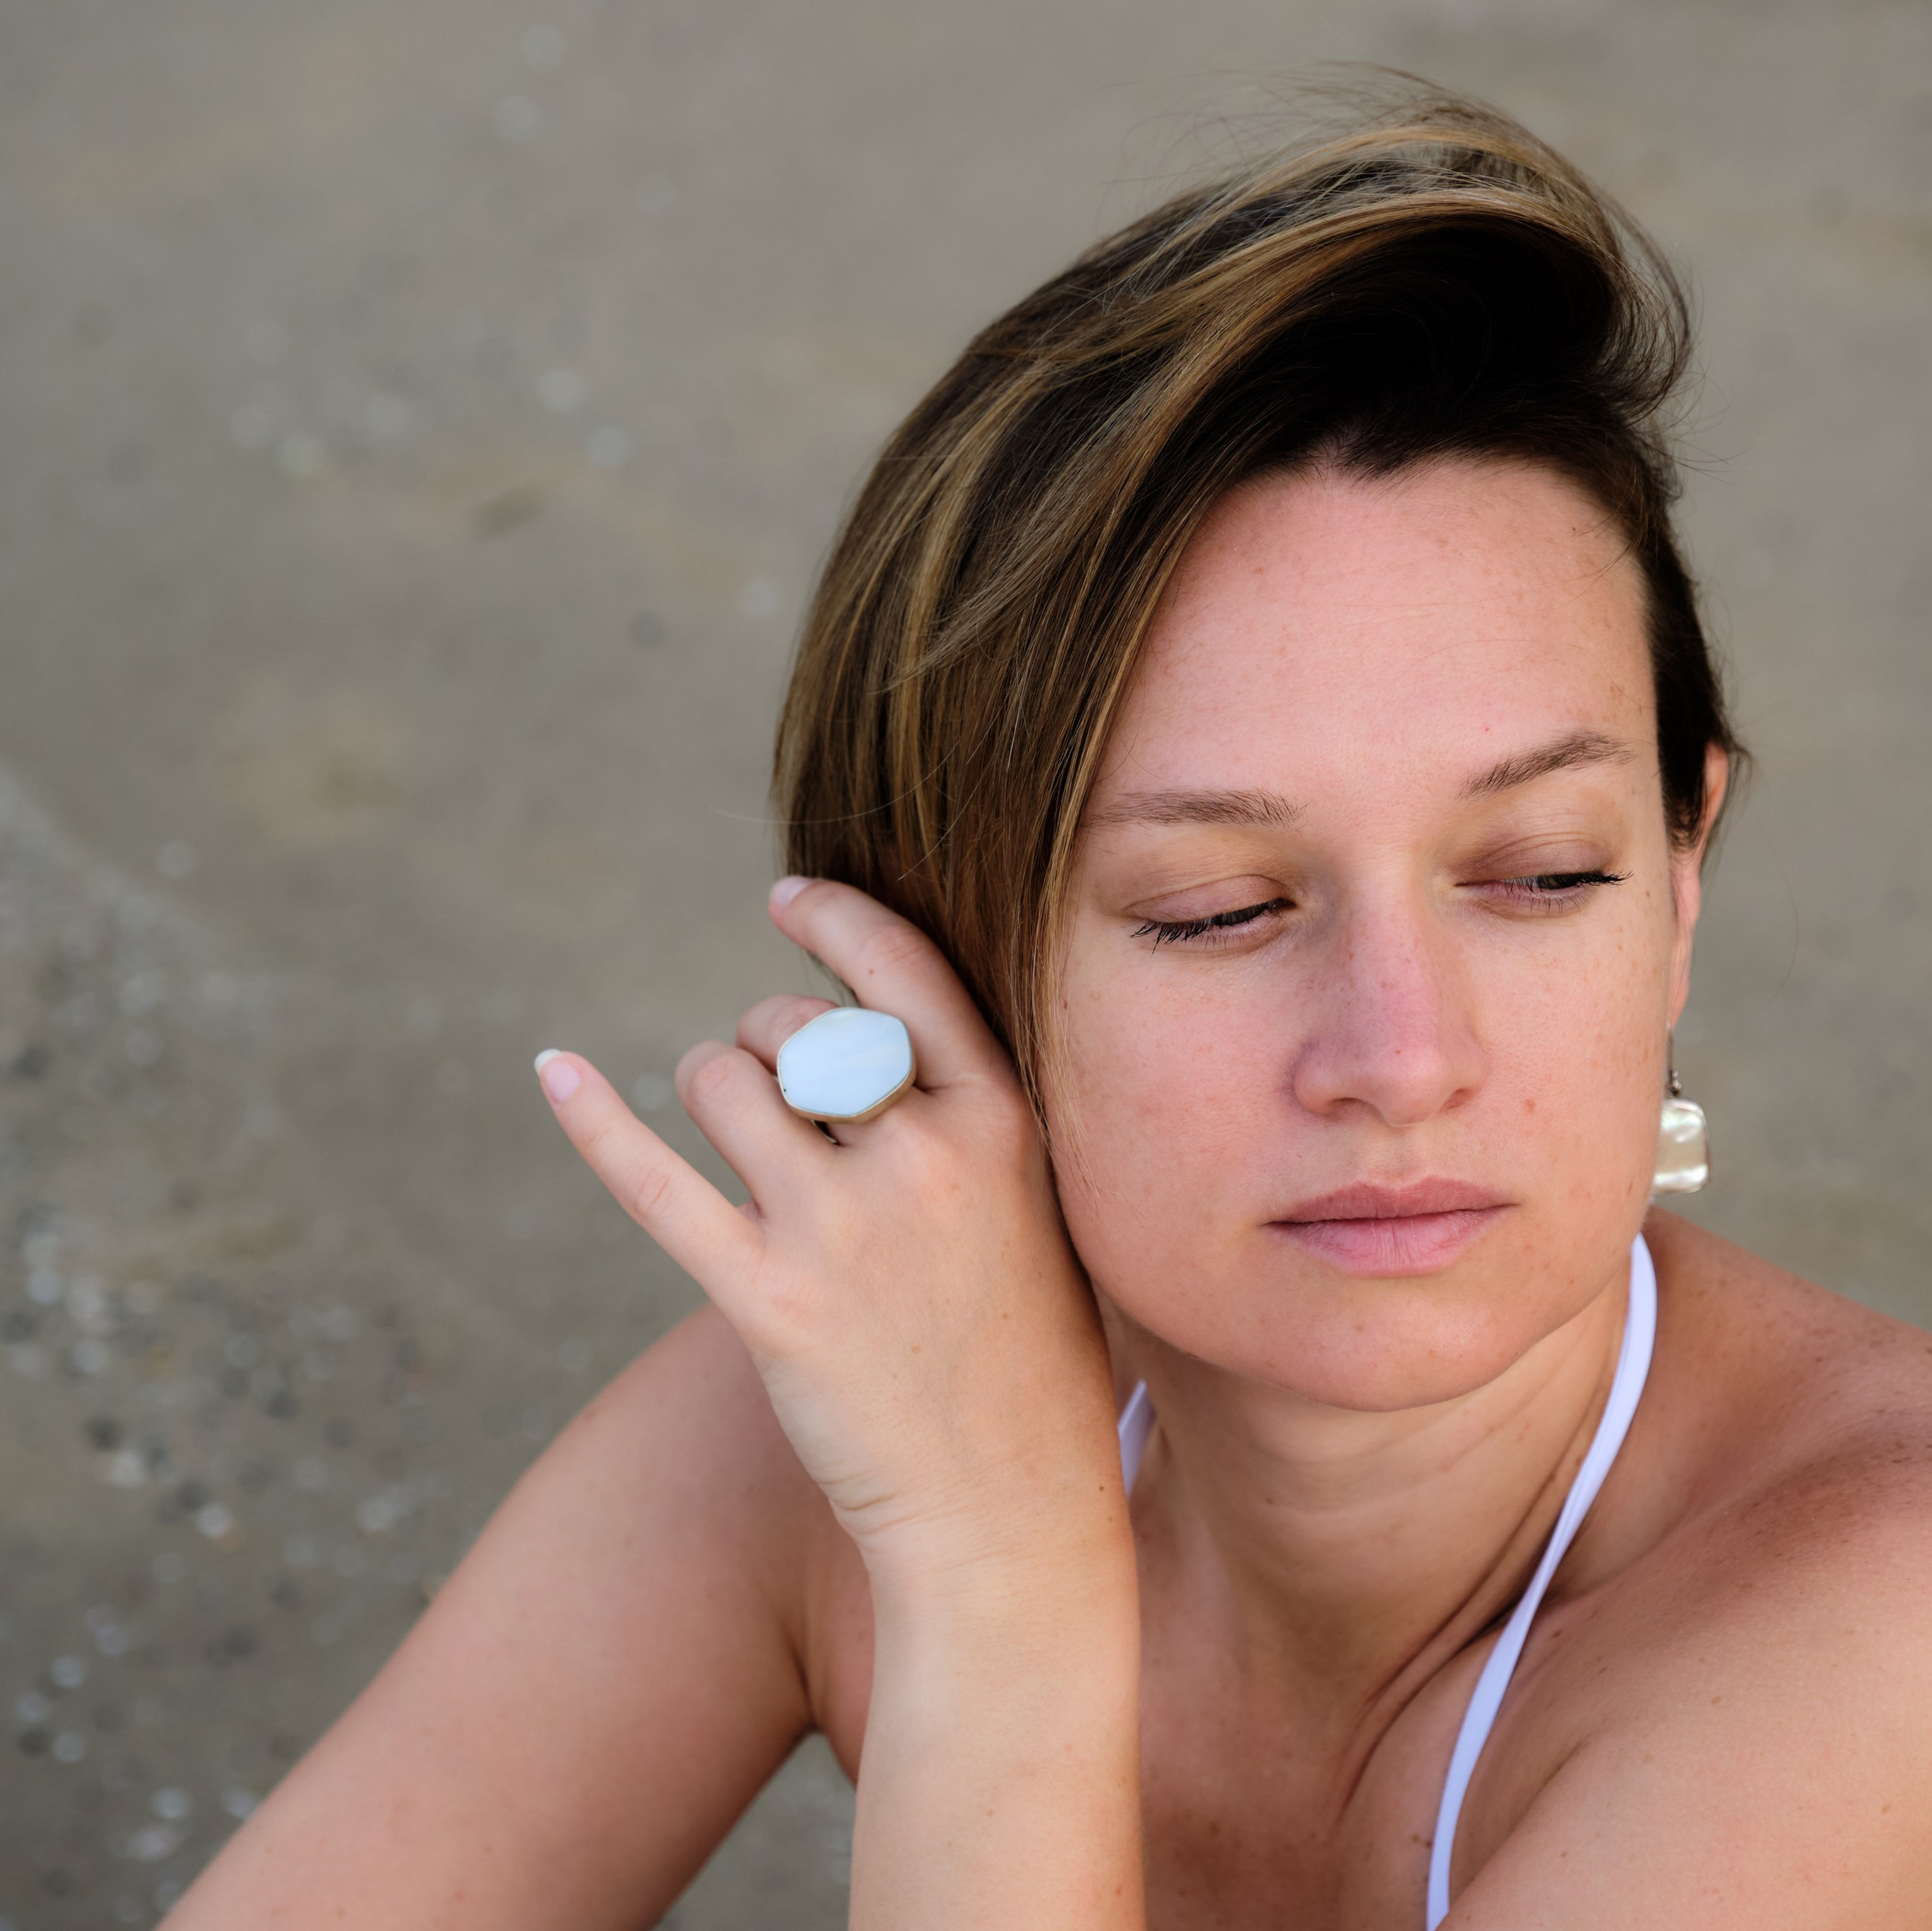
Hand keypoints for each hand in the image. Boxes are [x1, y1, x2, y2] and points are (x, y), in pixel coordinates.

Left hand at [535, 878, 1127, 1593]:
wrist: (1011, 1515)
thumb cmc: (1031, 1362)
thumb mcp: (1037, 1210)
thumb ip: (965, 1122)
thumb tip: (854, 1038)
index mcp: (1003, 1121)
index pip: (904, 970)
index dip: (835, 920)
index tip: (786, 899)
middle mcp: (923, 1155)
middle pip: (793, 1027)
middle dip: (766, 1041)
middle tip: (777, 1097)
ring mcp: (842, 1228)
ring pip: (721, 1081)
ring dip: (711, 1088)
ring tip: (733, 1143)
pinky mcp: (767, 1300)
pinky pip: (654, 1179)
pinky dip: (595, 1119)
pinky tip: (553, 1071)